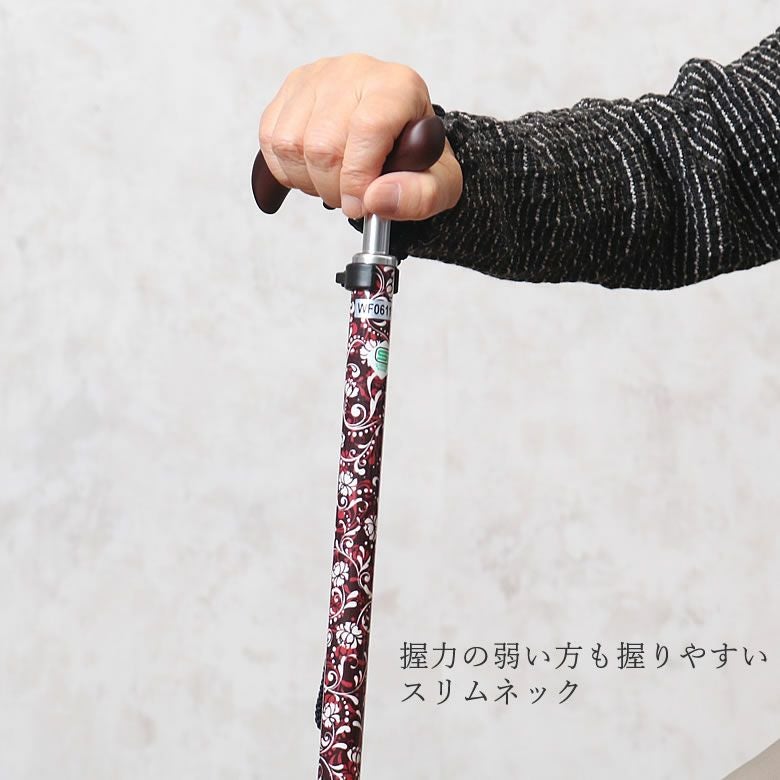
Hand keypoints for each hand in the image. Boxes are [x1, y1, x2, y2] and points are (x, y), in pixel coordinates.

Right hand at [258, 54, 461, 220]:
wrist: (400, 141)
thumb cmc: (420, 161)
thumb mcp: (441, 186)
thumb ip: (420, 196)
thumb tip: (376, 199)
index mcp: (399, 87)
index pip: (367, 129)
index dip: (358, 179)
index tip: (361, 205)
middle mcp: (356, 72)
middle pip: (322, 144)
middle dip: (333, 189)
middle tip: (352, 200)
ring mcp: (319, 76)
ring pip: (289, 144)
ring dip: (308, 181)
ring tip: (334, 183)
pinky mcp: (292, 88)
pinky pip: (270, 139)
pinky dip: (286, 169)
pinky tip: (313, 172)